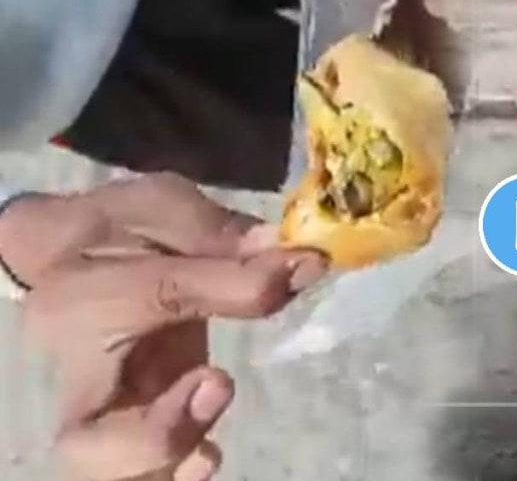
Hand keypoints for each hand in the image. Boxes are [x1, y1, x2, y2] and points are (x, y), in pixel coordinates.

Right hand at [0, 173, 326, 480]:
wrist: (70, 255)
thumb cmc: (117, 228)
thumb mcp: (163, 208)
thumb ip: (223, 236)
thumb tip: (300, 260)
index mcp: (85, 292)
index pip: (154, 296)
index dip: (223, 290)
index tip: (289, 272)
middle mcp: (81, 365)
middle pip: (87, 439)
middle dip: (157, 433)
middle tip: (217, 385)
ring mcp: (106, 402)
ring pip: (108, 468)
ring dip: (166, 461)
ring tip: (211, 450)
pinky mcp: (136, 415)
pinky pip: (141, 466)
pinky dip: (173, 471)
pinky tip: (210, 457)